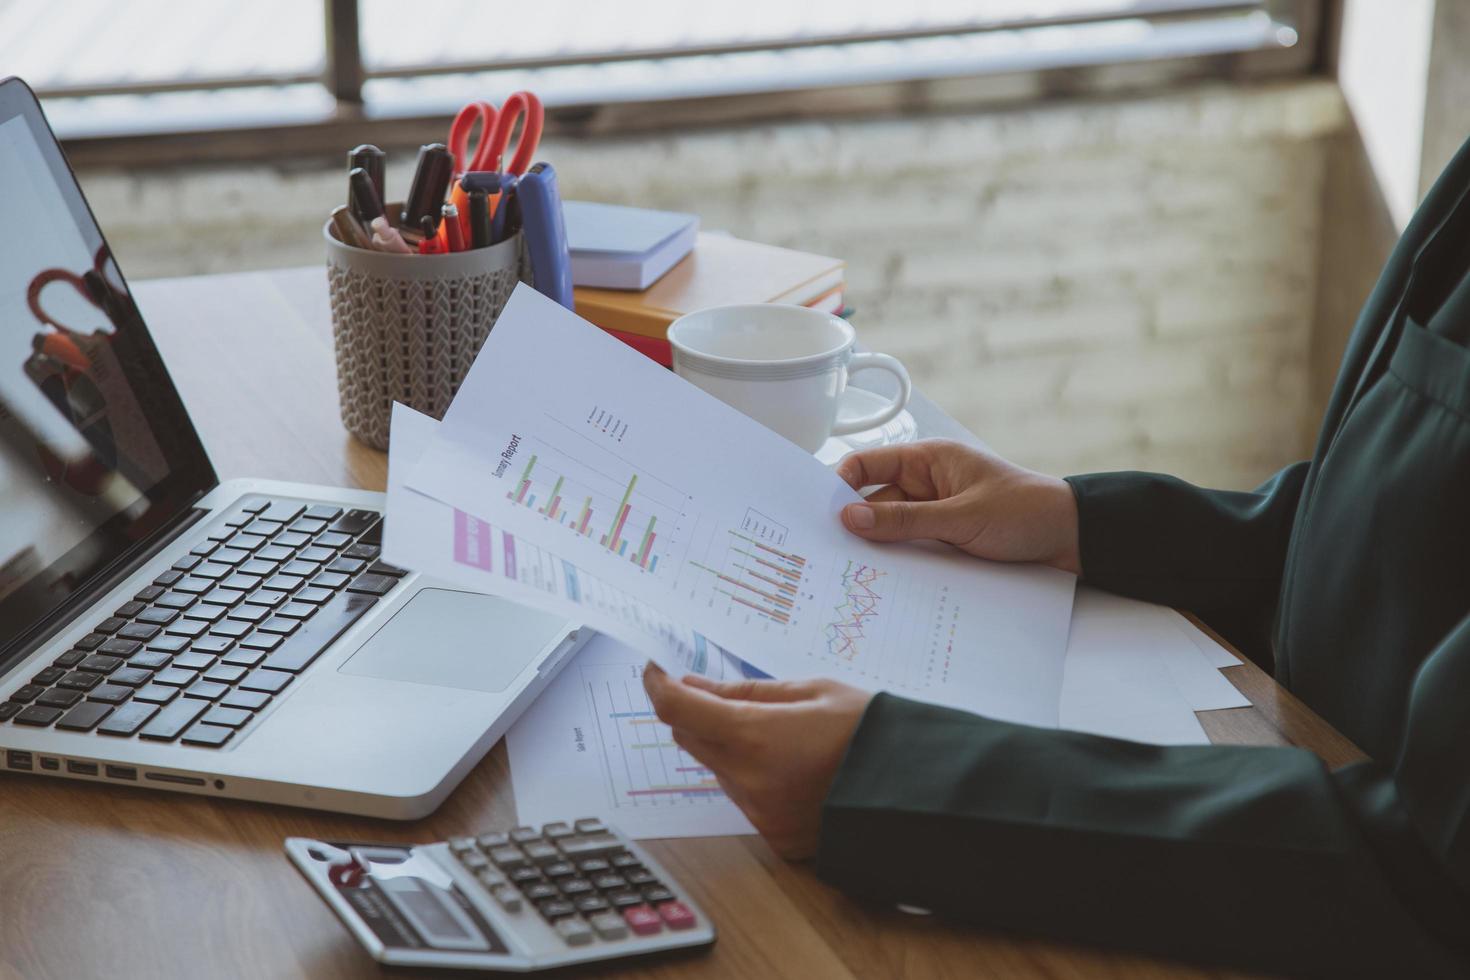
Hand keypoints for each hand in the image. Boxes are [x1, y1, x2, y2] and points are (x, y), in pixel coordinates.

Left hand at [642, 663, 872, 858]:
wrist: (916, 791)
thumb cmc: (870, 729)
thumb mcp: (812, 691)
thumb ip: (746, 691)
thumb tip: (695, 685)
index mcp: (755, 736)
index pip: (678, 709)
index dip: (658, 685)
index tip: (657, 670)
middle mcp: (748, 780)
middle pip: (690, 738)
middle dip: (695, 712)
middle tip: (718, 692)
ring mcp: (759, 813)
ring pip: (716, 768)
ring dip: (727, 746)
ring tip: (778, 733)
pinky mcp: (773, 836)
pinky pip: (742, 797)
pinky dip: (751, 775)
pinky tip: (791, 766)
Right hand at [835, 439, 1080, 573]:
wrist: (1072, 539)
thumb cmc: (1026, 511)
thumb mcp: (962, 516)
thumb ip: (905, 520)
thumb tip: (850, 519)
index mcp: (927, 459)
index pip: (866, 464)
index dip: (838, 485)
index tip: (818, 514)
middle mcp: (924, 484)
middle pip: (872, 502)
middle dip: (854, 525)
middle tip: (827, 552)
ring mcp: (932, 514)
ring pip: (889, 531)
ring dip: (878, 549)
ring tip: (852, 571)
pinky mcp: (943, 541)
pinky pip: (909, 550)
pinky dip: (899, 563)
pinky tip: (886, 581)